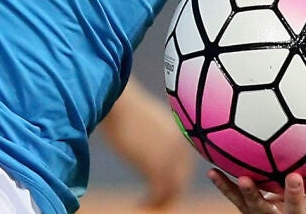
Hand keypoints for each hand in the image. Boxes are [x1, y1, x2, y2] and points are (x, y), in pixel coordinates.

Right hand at [97, 81, 191, 208]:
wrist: (119, 103)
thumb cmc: (128, 109)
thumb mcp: (152, 122)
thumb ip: (161, 136)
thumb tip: (155, 148)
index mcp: (183, 136)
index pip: (186, 166)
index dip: (176, 179)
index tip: (163, 188)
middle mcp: (182, 148)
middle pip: (182, 180)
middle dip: (170, 193)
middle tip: (154, 200)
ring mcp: (171, 158)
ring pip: (173, 190)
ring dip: (160, 201)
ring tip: (146, 204)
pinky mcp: (156, 167)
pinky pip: (158, 194)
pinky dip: (150, 202)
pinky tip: (139, 204)